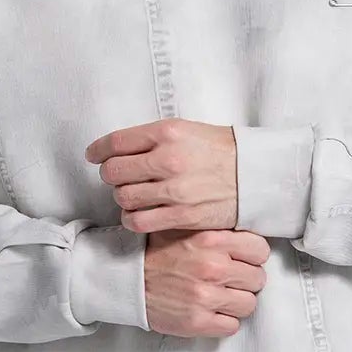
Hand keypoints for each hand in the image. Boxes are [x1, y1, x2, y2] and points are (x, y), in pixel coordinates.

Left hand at [86, 118, 239, 233]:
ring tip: (133, 195)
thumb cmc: (221, 151)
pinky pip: (139, 222)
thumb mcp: (187, 130)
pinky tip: (138, 214)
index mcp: (167, 133)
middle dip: (111, 175)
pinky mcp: (181, 216)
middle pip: (114, 172)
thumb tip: (116, 148)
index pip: (116, 142)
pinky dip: (132, 219)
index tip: (94, 155)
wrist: (256, 175)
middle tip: (119, 177)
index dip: (98, 151)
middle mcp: (168, 160)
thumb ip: (152, 138)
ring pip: (124, 198)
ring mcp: (174, 190)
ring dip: (123, 198)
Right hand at [144, 228, 269, 337]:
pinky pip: (232, 326)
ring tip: (219, 297)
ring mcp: (205, 297)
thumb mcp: (185, 227)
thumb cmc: (156, 252)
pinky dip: (224, 321)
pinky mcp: (197, 322)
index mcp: (212, 240)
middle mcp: (212, 268)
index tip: (243, 261)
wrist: (126, 279)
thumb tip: (246, 235)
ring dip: (236, 303)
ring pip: (248, 304)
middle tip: (228, 281)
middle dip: (245, 281)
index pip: (260, 250)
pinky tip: (211, 312)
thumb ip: (217, 229)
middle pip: (257, 279)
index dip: (253, 257)